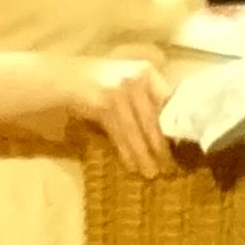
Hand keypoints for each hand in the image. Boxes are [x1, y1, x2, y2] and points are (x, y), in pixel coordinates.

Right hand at [59, 51, 172, 174]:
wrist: (63, 78)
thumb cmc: (98, 82)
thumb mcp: (126, 82)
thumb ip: (145, 99)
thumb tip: (168, 130)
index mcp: (146, 71)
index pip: (169, 102)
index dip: (174, 126)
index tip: (182, 147)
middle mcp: (136, 79)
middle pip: (154, 119)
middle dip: (161, 147)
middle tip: (169, 167)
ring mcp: (120, 91)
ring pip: (137, 130)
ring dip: (144, 155)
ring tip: (151, 173)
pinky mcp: (104, 105)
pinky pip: (120, 135)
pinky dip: (126, 152)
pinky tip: (131, 165)